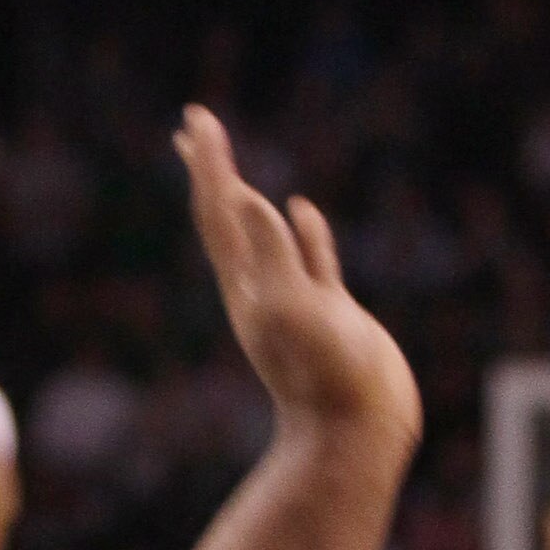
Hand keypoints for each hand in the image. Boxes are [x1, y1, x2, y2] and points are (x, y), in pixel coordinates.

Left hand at [175, 106, 420, 456]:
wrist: (356, 432)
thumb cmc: (326, 375)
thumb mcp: (295, 308)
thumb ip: (271, 253)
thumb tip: (245, 197)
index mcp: (245, 280)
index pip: (217, 207)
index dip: (208, 162)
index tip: (193, 117)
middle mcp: (259, 285)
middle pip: (225, 216)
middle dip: (210, 170)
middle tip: (193, 126)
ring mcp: (294, 297)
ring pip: (265, 235)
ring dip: (247, 199)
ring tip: (233, 175)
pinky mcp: (329, 310)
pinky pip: (311, 256)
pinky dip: (304, 229)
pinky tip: (301, 209)